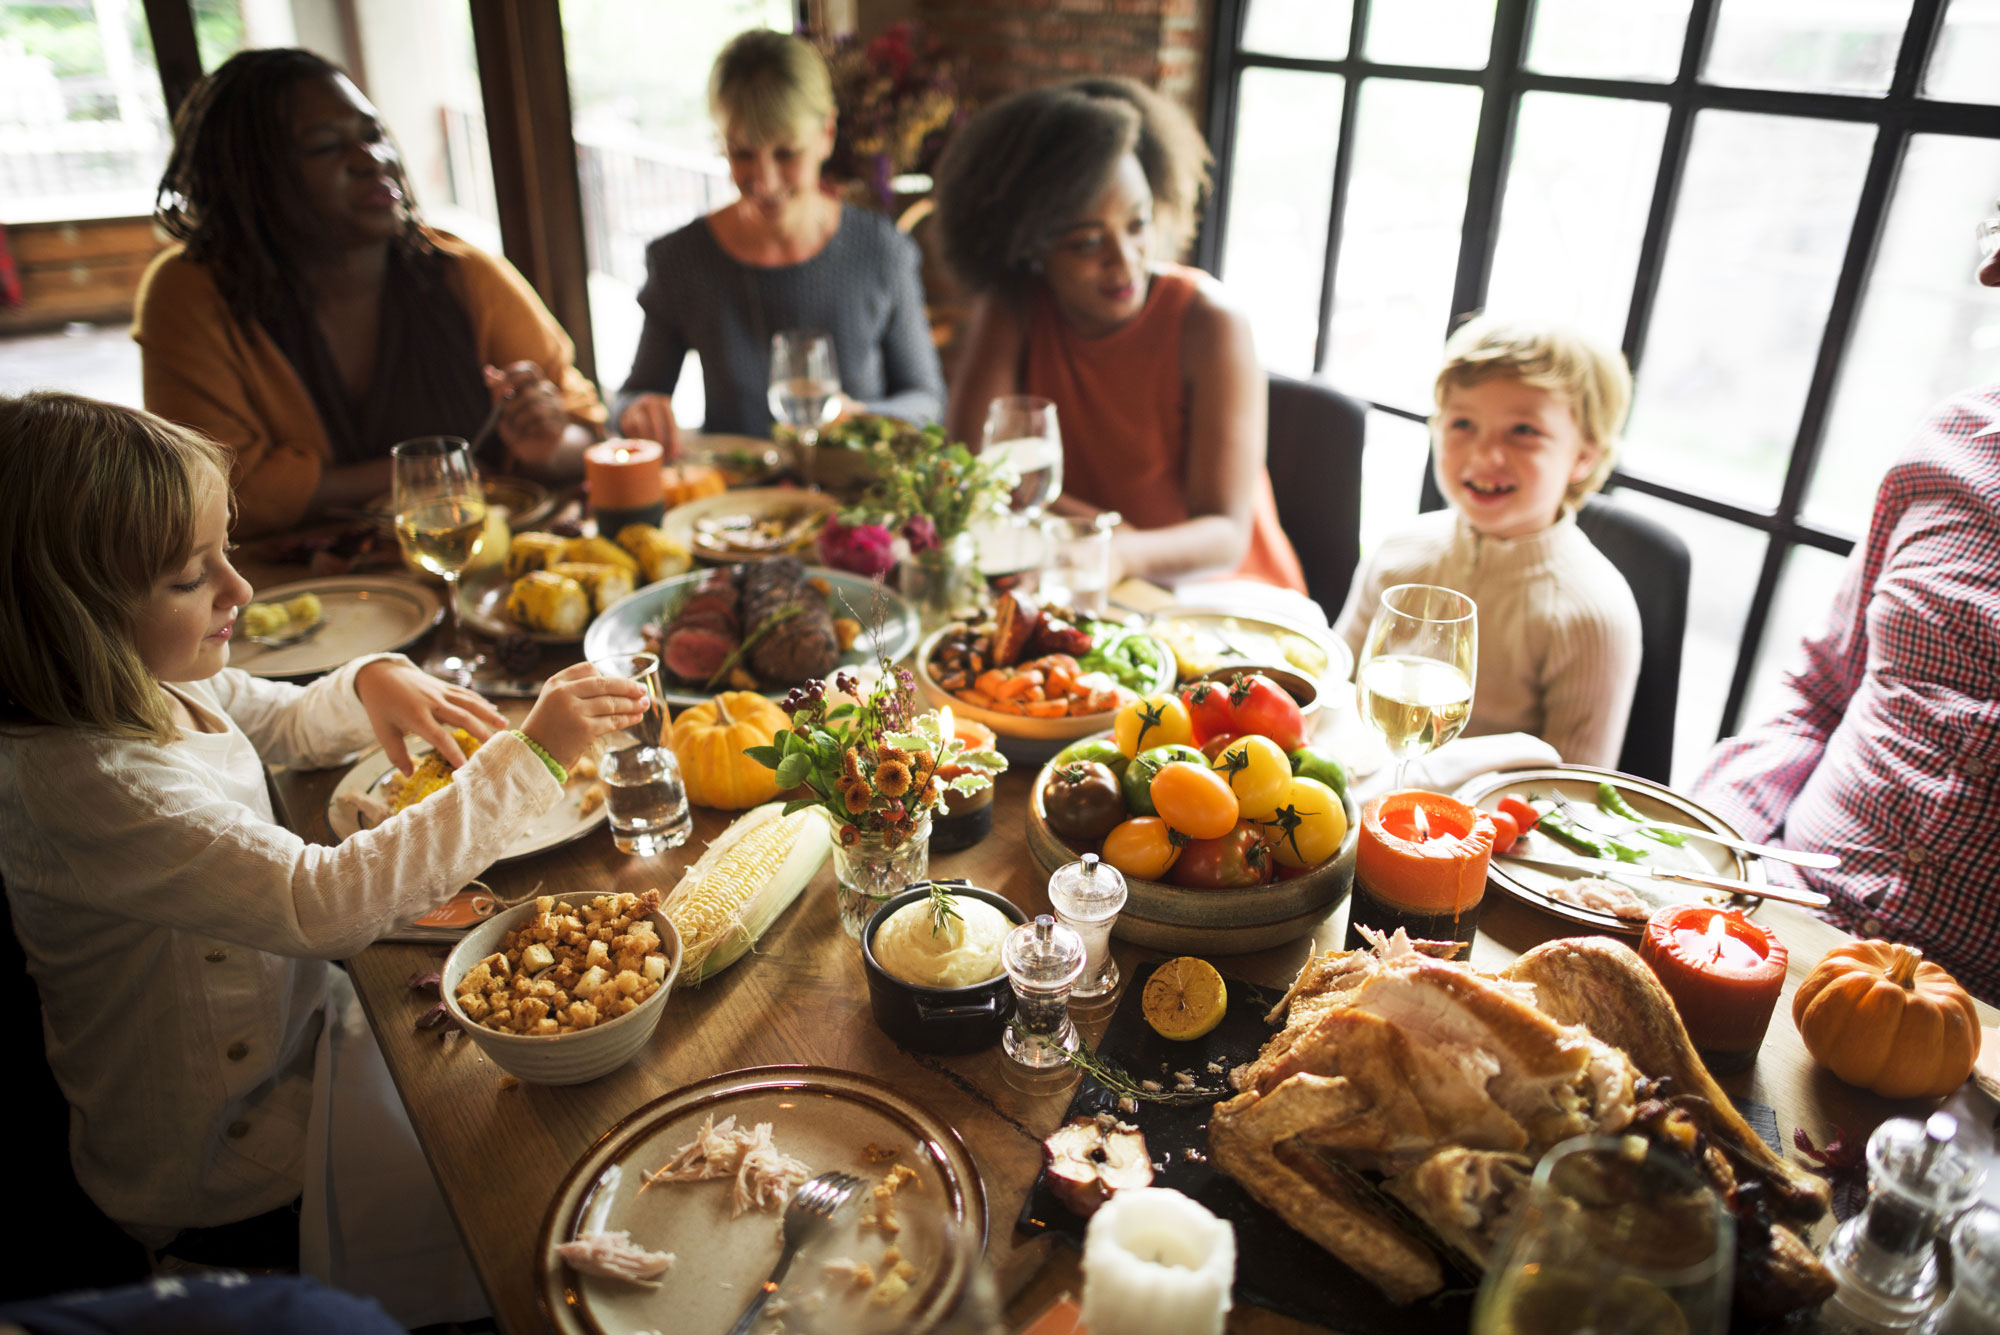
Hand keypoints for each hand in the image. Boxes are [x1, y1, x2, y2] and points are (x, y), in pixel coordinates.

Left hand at [355, 660, 509, 773]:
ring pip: (468, 702)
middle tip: (494, 746)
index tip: (465, 766)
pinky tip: (493, 710)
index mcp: (415, 716)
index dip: (453, 752)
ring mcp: (439, 691)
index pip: (439, 737)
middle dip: (480, 731)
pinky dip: (481, 702)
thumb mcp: (383, 731)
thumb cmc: (381, 706)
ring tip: (504, 725)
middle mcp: (431, 702)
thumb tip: (409, 774)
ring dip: (487, 713)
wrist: (380, 674)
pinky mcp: (444, 686)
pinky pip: (466, 694)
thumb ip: (396, 754)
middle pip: (461, 717)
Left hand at [486, 361, 567, 466]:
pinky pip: (542, 421)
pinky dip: (528, 428)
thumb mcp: (501, 408)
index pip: (530, 369)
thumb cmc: (516, 427)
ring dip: (518, 418)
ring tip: (515, 426)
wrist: (531, 451)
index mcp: (536, 385)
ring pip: (534, 406)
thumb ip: (497, 390)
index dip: (511, 373)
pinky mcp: (561, 424)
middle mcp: (549, 393)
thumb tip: (488, 370)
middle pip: (530, 388)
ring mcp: (558, 408)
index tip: (491, 384)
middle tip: (503, 411)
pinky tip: (527, 432)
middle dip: (511, 401)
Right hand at [520, 662, 649, 770]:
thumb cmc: (547, 728)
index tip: (622, 682)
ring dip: (632, 704)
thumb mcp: (552, 699)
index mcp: (556, 682)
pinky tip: (637, 717)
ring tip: (644, 704)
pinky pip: (612, 721)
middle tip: (643, 690)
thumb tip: (612, 686)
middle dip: (628, 687)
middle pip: (605, 684)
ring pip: (612, 703)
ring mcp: (575, 711)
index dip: (608, 675)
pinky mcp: (585, 729)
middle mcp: (564, 693)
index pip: (588, 669)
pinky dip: (628, 719)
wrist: (534, 754)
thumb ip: (574, 689)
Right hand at [618, 393, 681, 456]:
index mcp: (663, 403)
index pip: (670, 423)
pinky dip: (635, 441)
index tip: (674, 454)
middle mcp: (649, 402)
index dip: (673, 441)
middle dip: (660, 442)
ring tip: (652, 456)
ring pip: (640, 425)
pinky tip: (641, 451)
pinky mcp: (624, 415)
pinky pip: (629, 429)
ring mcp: (635, 407)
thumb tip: (677, 454)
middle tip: (663, 457)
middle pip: (655, 423)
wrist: (637, 405)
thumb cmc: (658, 419)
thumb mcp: (667, 423)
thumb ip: (673, 437)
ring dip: (647, 442)